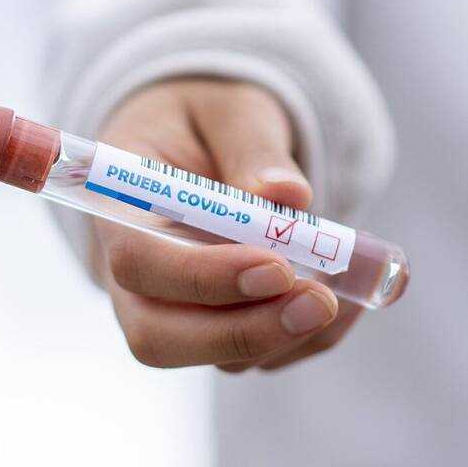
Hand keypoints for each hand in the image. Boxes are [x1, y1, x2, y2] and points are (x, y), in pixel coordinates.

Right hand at [92, 78, 362, 372]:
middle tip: (318, 302)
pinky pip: (267, 356)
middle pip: (160, 337)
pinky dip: (314, 337)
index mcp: (118, 210)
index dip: (202, 277)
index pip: (137, 262)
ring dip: (290, 334)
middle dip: (244, 332)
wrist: (207, 140)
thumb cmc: (205, 119)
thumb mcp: (230, 109)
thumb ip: (252, 146)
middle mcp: (135, 277)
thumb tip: (286, 197)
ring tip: (348, 286)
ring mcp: (176, 313)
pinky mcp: (222, 331)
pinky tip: (350, 294)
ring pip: (220, 357)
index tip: (275, 267)